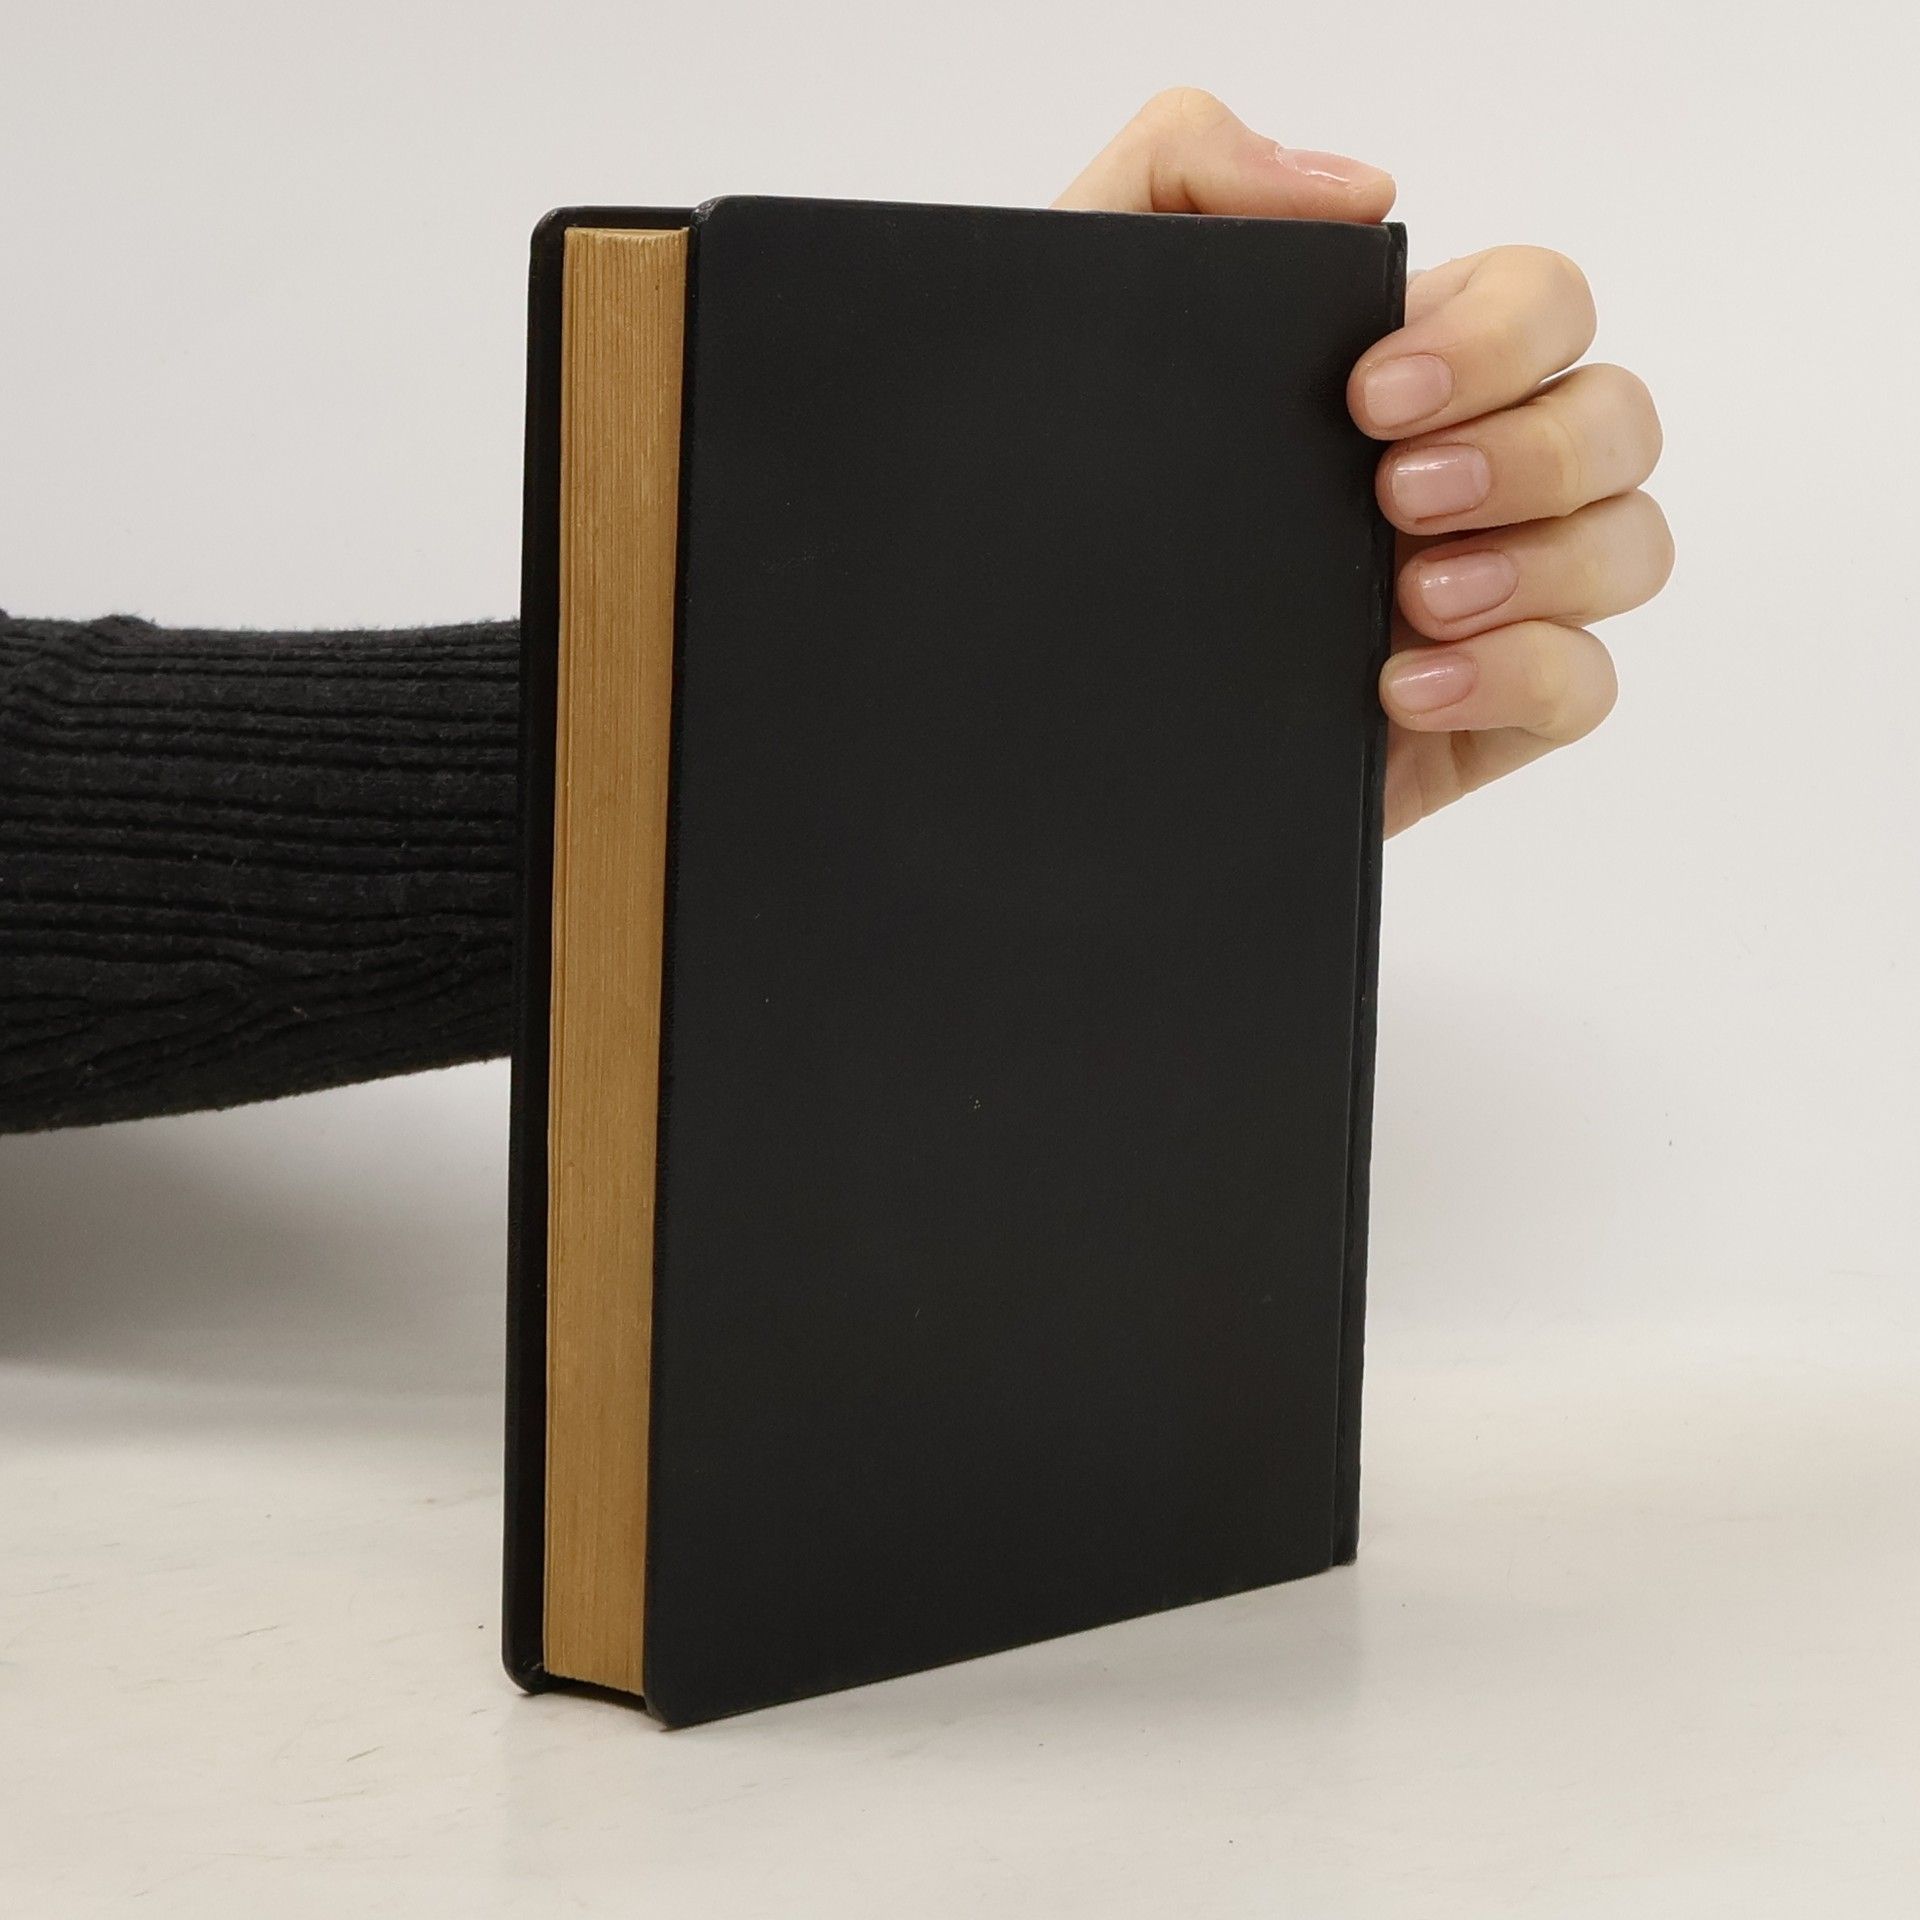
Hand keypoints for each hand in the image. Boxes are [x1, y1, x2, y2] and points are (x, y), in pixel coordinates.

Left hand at [1056, 91, 1671, 834]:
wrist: (1018, 688)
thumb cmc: (1052, 498)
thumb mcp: (1077, 307)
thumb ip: (1182, 170)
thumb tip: (1361, 192)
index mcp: (1399, 373)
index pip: (1540, 304)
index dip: (1495, 338)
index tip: (1370, 393)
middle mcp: (1462, 474)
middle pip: (1616, 416)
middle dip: (1531, 450)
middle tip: (1395, 492)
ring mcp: (1481, 597)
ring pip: (1630, 545)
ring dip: (1546, 560)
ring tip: (1410, 597)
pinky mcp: (1474, 715)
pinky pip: (1585, 686)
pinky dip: (1523, 674)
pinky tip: (1401, 687)